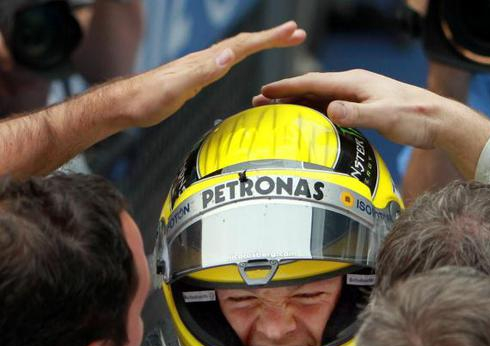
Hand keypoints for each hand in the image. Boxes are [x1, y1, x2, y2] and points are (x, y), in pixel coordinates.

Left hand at [123, 20, 305, 127]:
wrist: (127, 104)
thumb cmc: (149, 99)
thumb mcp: (178, 88)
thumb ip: (203, 72)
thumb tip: (229, 56)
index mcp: (206, 61)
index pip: (244, 45)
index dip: (270, 38)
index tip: (292, 33)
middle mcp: (206, 60)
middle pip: (245, 43)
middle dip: (272, 37)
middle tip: (297, 34)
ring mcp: (200, 67)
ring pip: (237, 49)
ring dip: (260, 44)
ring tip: (281, 41)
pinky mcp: (195, 76)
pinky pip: (227, 61)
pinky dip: (242, 56)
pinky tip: (240, 60)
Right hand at [255, 68, 489, 178]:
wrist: (438, 121)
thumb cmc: (414, 118)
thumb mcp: (384, 116)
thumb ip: (356, 112)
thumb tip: (329, 109)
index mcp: (355, 82)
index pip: (313, 82)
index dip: (287, 87)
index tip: (265, 91)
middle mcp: (354, 85)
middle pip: (312, 88)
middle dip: (285, 95)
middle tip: (259, 102)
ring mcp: (358, 96)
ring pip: (320, 98)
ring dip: (297, 104)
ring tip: (275, 111)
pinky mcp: (364, 107)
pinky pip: (331, 107)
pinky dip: (314, 112)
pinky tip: (306, 121)